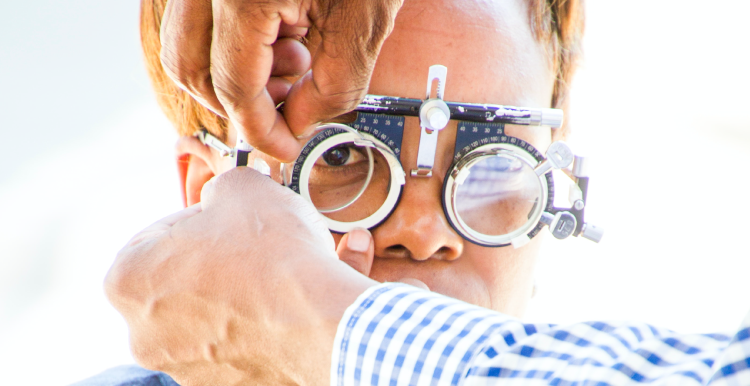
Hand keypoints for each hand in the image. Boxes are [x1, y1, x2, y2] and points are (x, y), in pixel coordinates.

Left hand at [105, 168, 375, 384]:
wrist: (323, 323)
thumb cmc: (273, 255)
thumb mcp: (243, 187)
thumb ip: (221, 187)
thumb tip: (225, 200)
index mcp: (129, 279)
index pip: (160, 233)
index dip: (201, 217)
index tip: (231, 218)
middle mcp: (145, 332)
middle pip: (184, 278)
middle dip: (220, 258)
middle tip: (258, 243)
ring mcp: (185, 366)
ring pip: (214, 313)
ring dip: (243, 290)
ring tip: (284, 271)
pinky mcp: (225, 385)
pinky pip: (243, 342)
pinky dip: (265, 322)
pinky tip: (294, 302)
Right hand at [159, 0, 404, 161]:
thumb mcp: (365, 20)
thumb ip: (332, 87)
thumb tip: (298, 124)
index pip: (233, 88)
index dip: (261, 131)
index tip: (284, 150)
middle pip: (190, 69)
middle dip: (239, 102)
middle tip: (289, 106)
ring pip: (188, 43)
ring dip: (236, 71)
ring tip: (298, 57)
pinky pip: (201, 14)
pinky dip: (237, 38)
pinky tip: (286, 28)